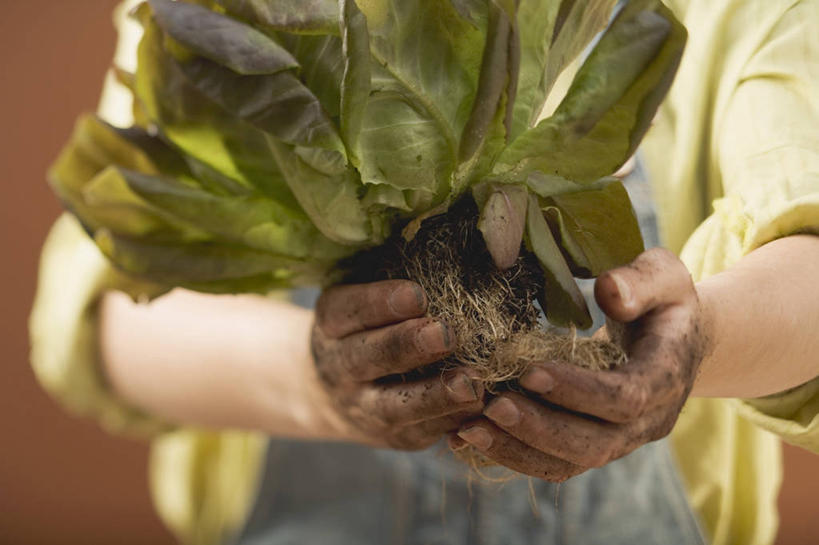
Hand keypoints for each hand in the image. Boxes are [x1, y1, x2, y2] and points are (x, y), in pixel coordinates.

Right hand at [311, 280, 484, 449]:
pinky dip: (454, 422)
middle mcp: (341, 367)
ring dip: (436, 396)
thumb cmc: (368, 325)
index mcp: (332, 323)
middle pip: (370, 358)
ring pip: (396, 406)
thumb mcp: (364, 299)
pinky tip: (484, 409)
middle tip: (446, 334)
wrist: (334, 392)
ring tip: (472, 383)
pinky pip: (424, 432)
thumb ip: (397, 278)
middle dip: (409, 346)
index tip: (417, 294)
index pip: (349, 310)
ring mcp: (365, 408)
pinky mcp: (395, 437)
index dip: (380, 302)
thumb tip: (455, 251)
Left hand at [451, 248, 709, 479]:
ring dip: (516, 450)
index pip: (624, 397)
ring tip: (467, 429)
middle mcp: (647, 422)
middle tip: (490, 408)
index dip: (577, 390)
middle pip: (593, 444)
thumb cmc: (663, 299)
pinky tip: (466, 437)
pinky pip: (553, 463)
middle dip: (538, 429)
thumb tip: (609, 291)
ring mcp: (621, 441)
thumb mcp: (665, 276)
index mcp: (666, 379)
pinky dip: (511, 454)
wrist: (676, 339)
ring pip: (569, 463)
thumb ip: (642, 281)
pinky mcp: (594, 444)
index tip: (529, 372)